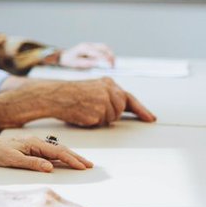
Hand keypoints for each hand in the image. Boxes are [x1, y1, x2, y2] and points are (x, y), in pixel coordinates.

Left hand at [0, 134, 93, 172]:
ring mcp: (33, 145)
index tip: (84, 167)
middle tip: (90, 165)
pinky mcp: (30, 148)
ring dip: (70, 156)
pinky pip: (49, 152)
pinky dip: (60, 157)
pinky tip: (63, 161)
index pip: (58, 152)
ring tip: (82, 163)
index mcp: (34, 144)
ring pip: (56, 150)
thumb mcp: (12, 160)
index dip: (73, 160)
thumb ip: (32, 164)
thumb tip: (51, 167)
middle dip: (76, 157)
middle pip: (61, 149)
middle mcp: (36, 142)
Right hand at [25, 79, 155, 126]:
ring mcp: (104, 102)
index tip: (150, 118)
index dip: (142, 110)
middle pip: (121, 110)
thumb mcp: (93, 88)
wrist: (55, 96)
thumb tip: (123, 108)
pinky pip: (100, 123)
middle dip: (112, 114)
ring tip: (86, 110)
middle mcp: (109, 91)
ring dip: (101, 118)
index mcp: (108, 83)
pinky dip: (92, 122)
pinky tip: (82, 114)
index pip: (130, 98)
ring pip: (112, 118)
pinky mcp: (97, 112)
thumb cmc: (71, 94)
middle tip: (95, 111)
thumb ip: (109, 95)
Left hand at [60, 42, 114, 68]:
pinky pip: (101, 48)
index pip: (99, 53)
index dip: (106, 60)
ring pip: (104, 46)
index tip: (110, 66)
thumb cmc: (68, 60)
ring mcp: (90, 44)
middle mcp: (88, 44)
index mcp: (84, 48)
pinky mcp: (91, 47)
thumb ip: (88, 63)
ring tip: (112, 62)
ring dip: (110, 53)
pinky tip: (107, 60)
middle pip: (104, 47)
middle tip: (114, 64)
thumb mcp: (77, 64)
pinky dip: (106, 53)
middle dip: (111, 55)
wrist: (62, 56)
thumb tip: (99, 63)